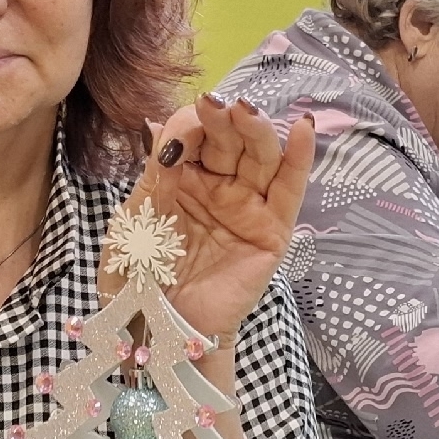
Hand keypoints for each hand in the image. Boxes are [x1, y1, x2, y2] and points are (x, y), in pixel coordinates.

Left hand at [131, 93, 316, 341]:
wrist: (160, 334)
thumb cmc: (139, 281)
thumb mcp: (135, 223)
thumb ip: (153, 179)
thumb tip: (163, 129)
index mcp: (179, 178)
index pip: (191, 135)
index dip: (188, 125)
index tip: (179, 128)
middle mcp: (216, 185)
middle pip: (227, 138)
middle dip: (221, 118)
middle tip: (215, 104)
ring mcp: (247, 207)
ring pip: (260, 156)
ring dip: (256, 128)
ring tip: (246, 110)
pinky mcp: (271, 232)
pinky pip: (289, 191)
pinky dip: (300, 158)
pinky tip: (303, 128)